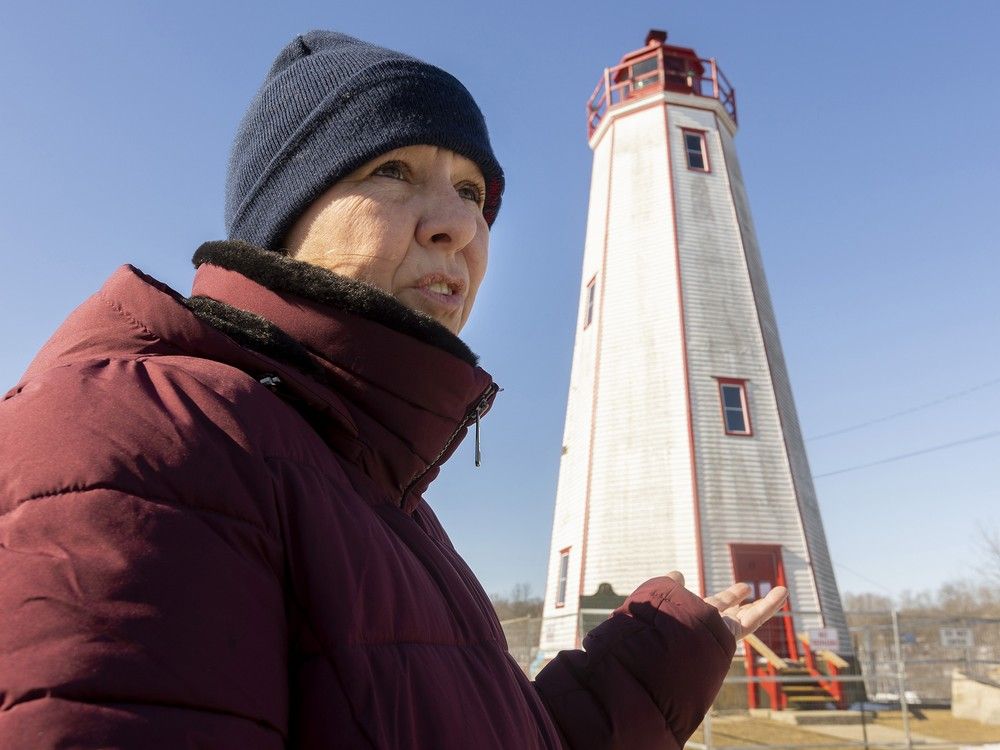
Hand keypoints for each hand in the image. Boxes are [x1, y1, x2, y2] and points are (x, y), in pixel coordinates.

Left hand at [666, 570, 787, 640]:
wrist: (667, 650)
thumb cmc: (663, 625)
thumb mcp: (665, 597)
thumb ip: (671, 586)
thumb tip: (676, 574)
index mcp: (691, 618)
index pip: (707, 604)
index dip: (715, 595)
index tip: (720, 585)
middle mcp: (707, 626)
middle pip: (726, 611)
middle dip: (735, 599)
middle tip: (744, 589)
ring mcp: (721, 631)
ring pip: (748, 617)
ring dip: (765, 603)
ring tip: (780, 592)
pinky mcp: (732, 633)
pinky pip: (754, 620)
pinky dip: (770, 605)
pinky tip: (784, 592)